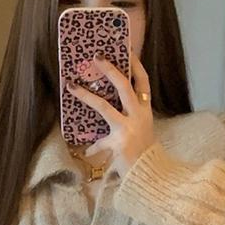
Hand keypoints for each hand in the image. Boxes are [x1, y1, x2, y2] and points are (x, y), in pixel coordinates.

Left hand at [66, 49, 155, 177]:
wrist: (152, 175)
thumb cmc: (144, 152)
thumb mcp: (140, 131)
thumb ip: (126, 119)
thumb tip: (107, 106)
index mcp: (146, 111)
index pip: (143, 82)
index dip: (136, 65)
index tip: (127, 49)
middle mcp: (139, 116)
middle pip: (124, 86)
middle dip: (110, 70)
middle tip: (96, 56)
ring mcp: (128, 128)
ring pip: (104, 107)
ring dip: (86, 95)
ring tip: (72, 85)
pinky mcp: (118, 143)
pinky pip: (100, 142)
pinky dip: (93, 147)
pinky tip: (85, 149)